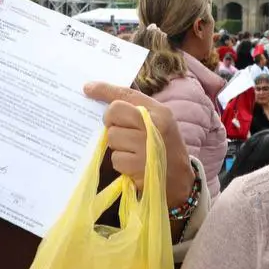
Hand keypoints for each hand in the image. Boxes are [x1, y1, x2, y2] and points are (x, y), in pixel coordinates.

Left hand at [84, 82, 195, 208]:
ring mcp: (146, 146)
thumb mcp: (160, 123)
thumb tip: (109, 97)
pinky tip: (133, 165)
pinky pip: (115, 158)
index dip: (105, 90)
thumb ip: (138, 110)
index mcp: (159, 112)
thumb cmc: (165, 147)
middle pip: (114, 112)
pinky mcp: (138, 166)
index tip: (88, 88)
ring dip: (117, 146)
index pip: (127, 95)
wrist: (180, 180)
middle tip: (118, 129)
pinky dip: (121, 162)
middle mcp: (154, 126)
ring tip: (132, 151)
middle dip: (110, 122)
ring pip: (112, 137)